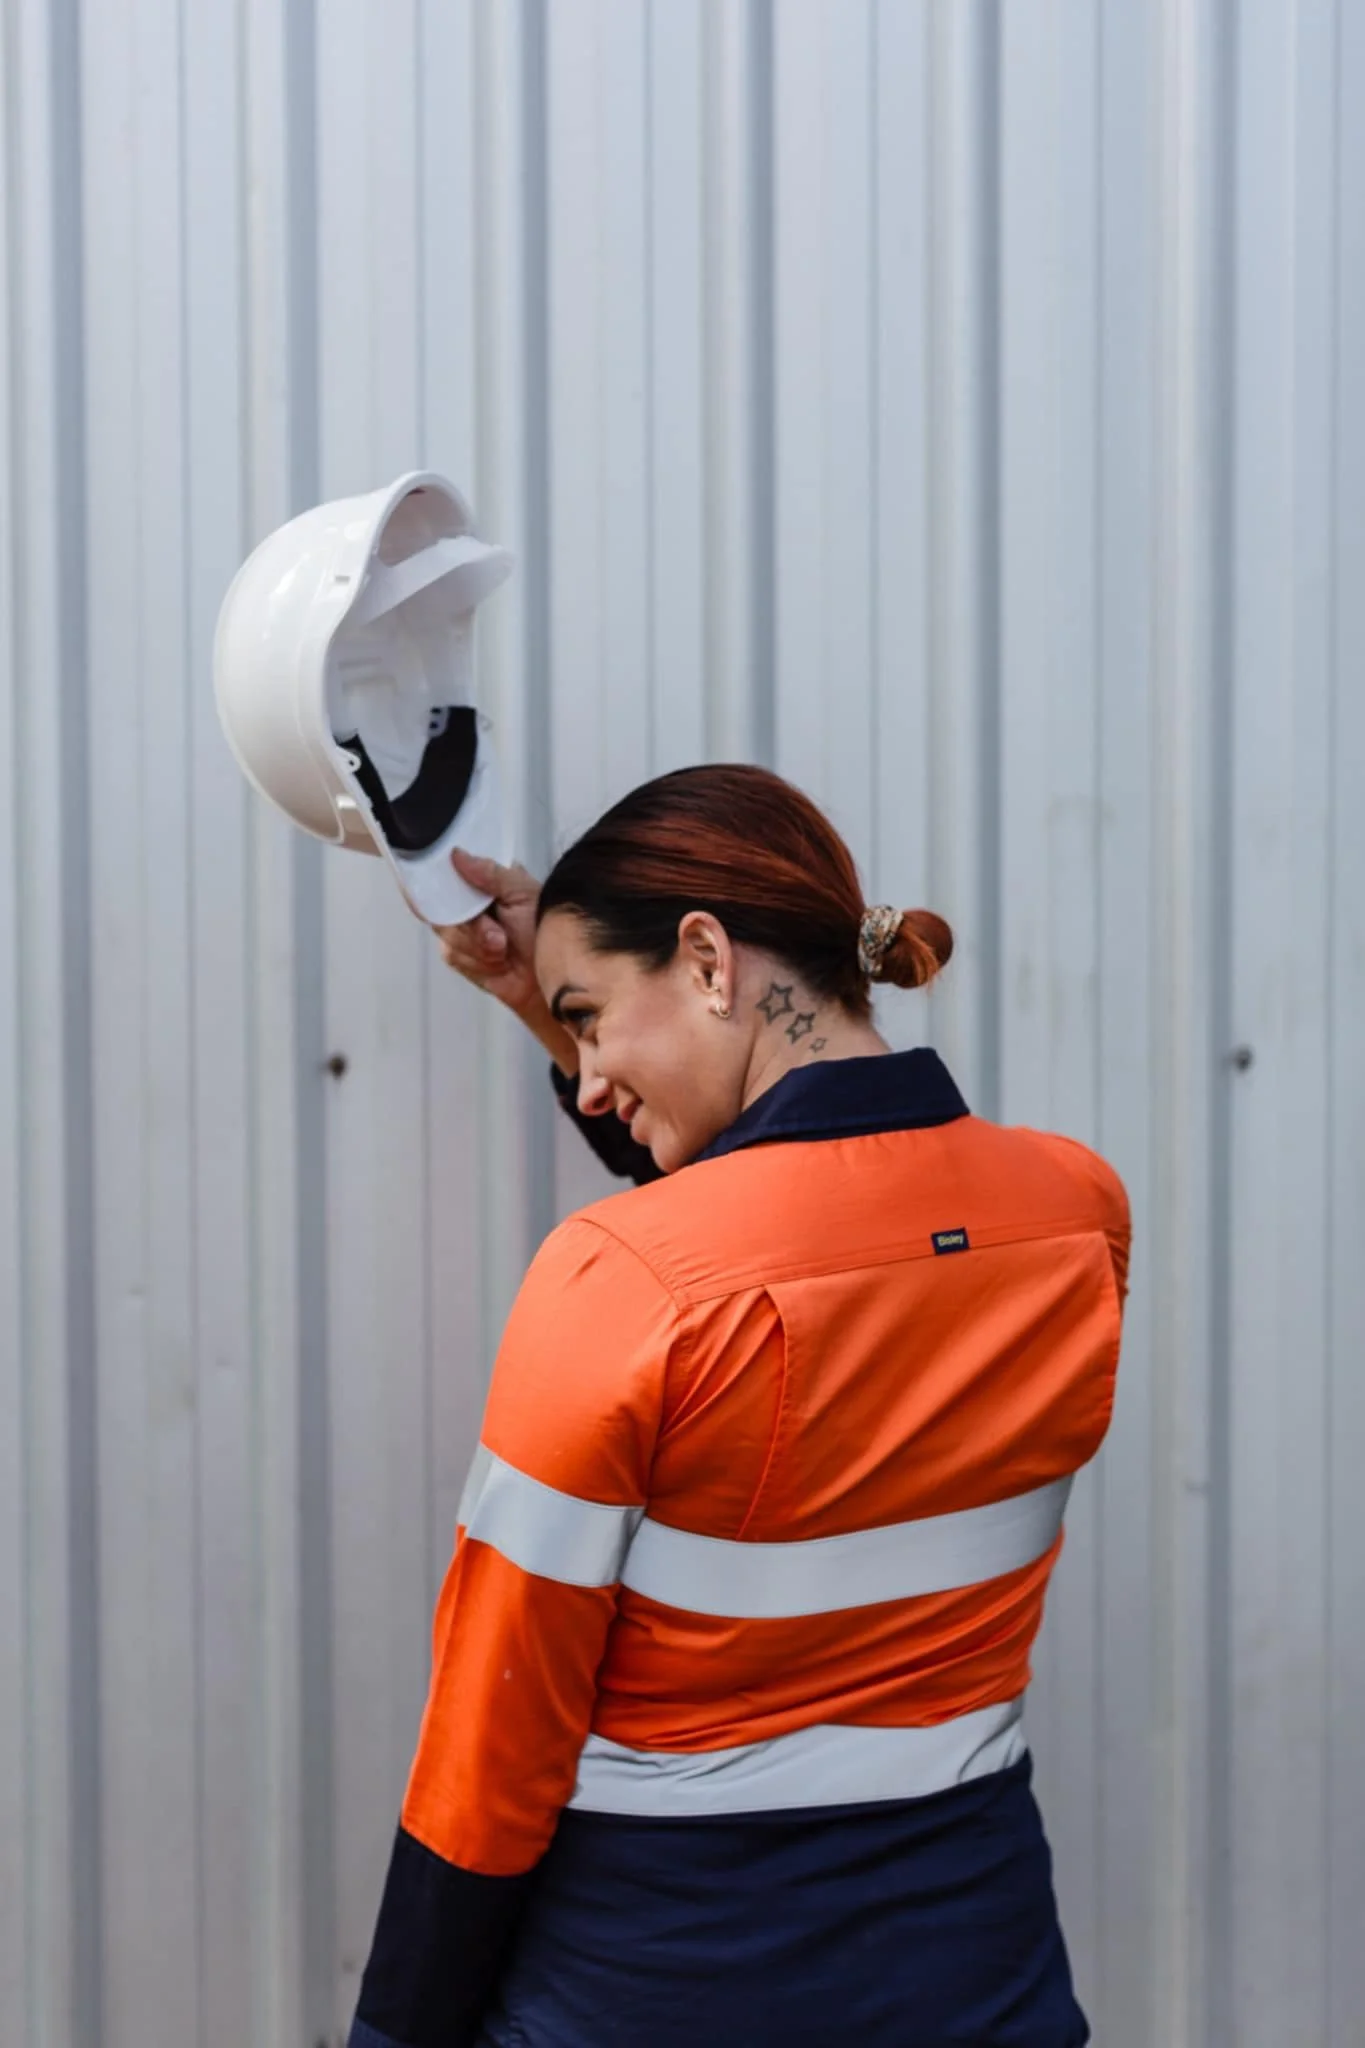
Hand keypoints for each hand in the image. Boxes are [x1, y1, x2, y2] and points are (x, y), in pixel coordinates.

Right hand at [434, 850, 577, 1074]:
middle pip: (441, 907)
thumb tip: (458, 855)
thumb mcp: (523, 893)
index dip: (441, 883)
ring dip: (477, 946)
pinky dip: (476, 961)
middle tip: (498, 935)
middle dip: (471, 927)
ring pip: (447, 934)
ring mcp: (463, 932)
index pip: (447, 875)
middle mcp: (468, 905)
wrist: (553, 975)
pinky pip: (453, 955)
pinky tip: (497, 962)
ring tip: (504, 948)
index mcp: (483, 882)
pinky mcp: (461, 957)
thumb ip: (491, 873)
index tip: (453, 896)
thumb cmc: (545, 930)